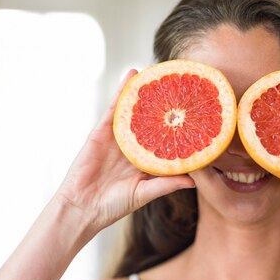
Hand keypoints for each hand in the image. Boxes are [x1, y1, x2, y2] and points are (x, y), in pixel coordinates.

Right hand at [55, 69, 194, 234]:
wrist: (82, 208)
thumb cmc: (113, 205)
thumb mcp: (145, 193)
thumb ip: (168, 184)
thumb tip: (195, 180)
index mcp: (146, 161)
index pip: (166, 140)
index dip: (179, 128)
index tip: (196, 113)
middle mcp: (134, 146)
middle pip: (153, 121)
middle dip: (165, 105)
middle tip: (182, 85)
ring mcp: (118, 137)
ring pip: (134, 110)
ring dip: (145, 91)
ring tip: (160, 72)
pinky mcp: (101, 131)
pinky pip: (114, 108)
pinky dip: (122, 91)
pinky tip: (133, 75)